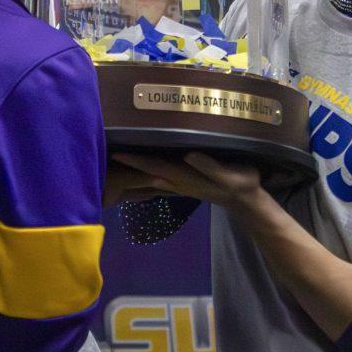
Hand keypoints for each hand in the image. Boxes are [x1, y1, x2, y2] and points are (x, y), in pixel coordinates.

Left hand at [112, 152, 267, 212]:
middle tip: (106, 150)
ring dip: (134, 166)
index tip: (115, 152)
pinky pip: (159, 175)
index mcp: (183, 175)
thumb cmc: (240, 183)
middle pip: (146, 170)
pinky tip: (140, 166)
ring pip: (150, 173)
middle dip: (127, 163)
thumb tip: (188, 155)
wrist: (245, 200)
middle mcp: (176, 179)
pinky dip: (146, 169)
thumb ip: (209, 166)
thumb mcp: (229, 175)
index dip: (134, 159)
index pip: (153, 166)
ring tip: (117, 156)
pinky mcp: (183, 181)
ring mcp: (179, 182)